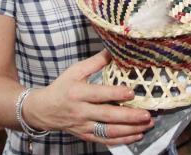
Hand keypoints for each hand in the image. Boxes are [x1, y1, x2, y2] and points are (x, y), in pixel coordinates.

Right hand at [23, 51, 153, 145]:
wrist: (44, 110)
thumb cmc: (62, 87)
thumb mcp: (75, 71)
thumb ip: (95, 62)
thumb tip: (113, 50)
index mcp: (78, 93)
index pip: (99, 94)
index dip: (116, 93)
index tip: (132, 92)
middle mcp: (81, 111)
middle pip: (107, 116)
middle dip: (129, 116)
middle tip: (147, 115)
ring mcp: (83, 126)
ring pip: (109, 131)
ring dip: (130, 130)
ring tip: (147, 125)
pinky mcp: (86, 135)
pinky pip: (105, 140)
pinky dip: (122, 140)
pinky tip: (136, 135)